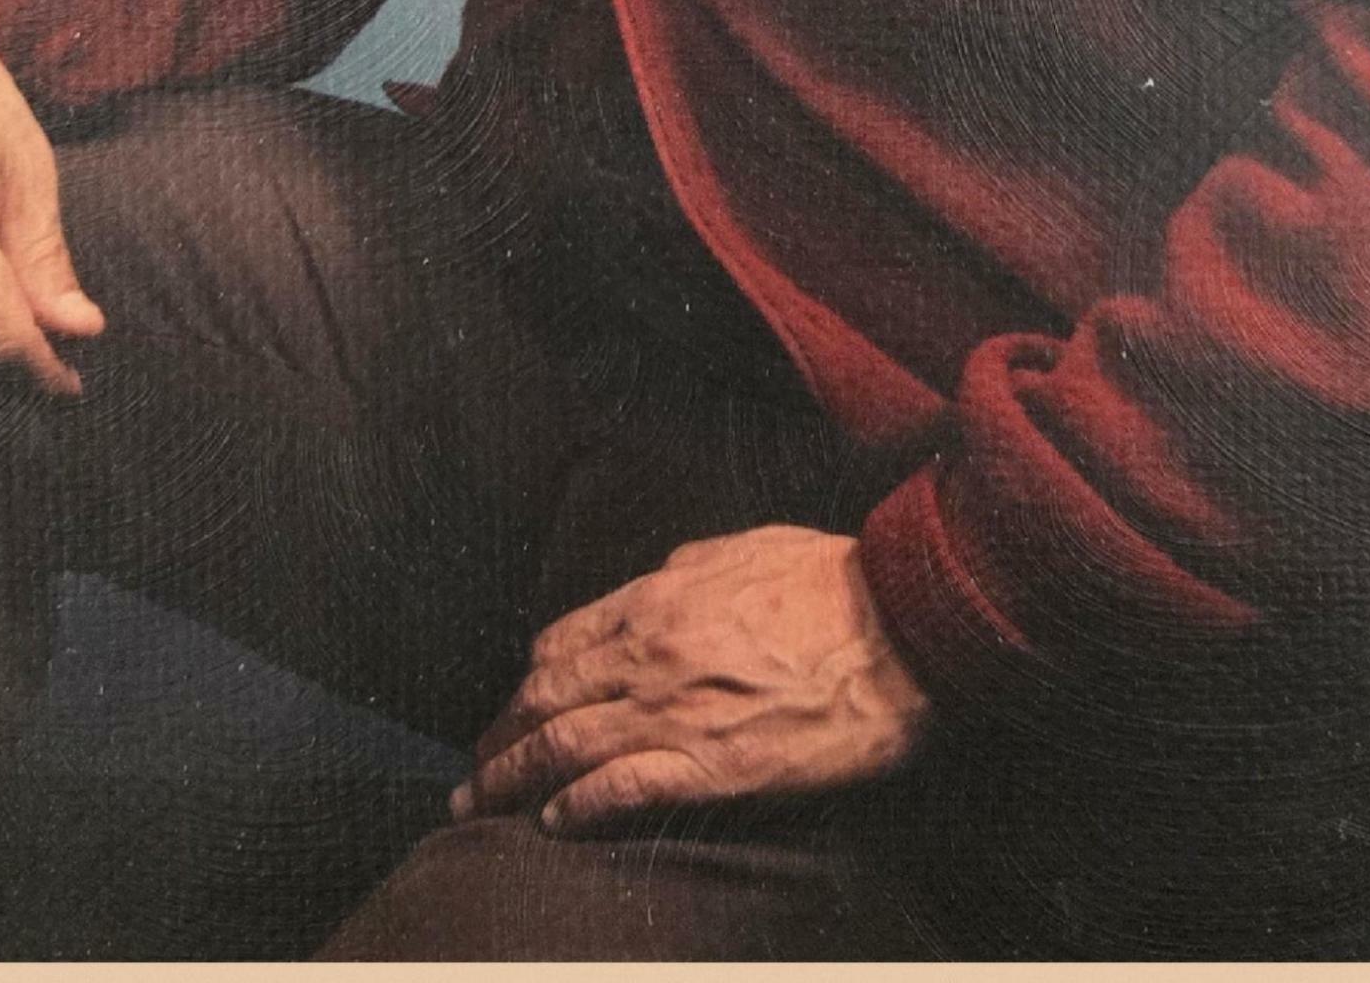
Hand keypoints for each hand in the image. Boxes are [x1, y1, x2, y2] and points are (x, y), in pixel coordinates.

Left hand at [454, 525, 931, 834]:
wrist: (898, 623)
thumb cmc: (832, 580)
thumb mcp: (746, 547)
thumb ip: (690, 568)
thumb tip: (660, 582)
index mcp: (658, 597)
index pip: (561, 644)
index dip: (526, 683)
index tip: (514, 708)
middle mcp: (650, 653)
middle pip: (546, 699)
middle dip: (498, 738)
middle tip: (471, 772)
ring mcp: (678, 711)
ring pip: (566, 747)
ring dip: (512, 779)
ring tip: (480, 806)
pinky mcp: (715, 765)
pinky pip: (624, 789)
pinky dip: (580, 807)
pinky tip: (554, 823)